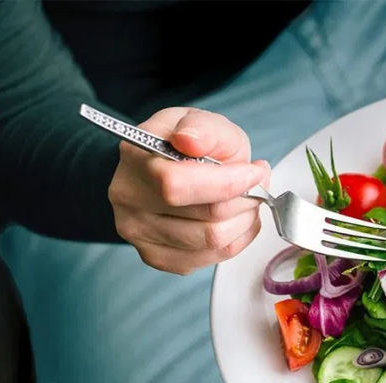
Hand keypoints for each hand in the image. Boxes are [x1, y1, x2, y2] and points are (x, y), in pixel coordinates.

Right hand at [108, 107, 270, 274]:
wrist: (167, 168)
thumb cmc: (188, 146)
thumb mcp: (202, 121)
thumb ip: (203, 128)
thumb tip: (190, 139)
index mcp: (135, 158)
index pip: (178, 185)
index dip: (229, 182)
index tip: (255, 172)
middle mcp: (128, 198)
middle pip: (206, 217)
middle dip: (246, 200)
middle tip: (257, 184)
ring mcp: (138, 232)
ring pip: (213, 240)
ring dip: (245, 220)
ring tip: (248, 200)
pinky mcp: (156, 256)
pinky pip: (212, 258)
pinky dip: (237, 238)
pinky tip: (235, 219)